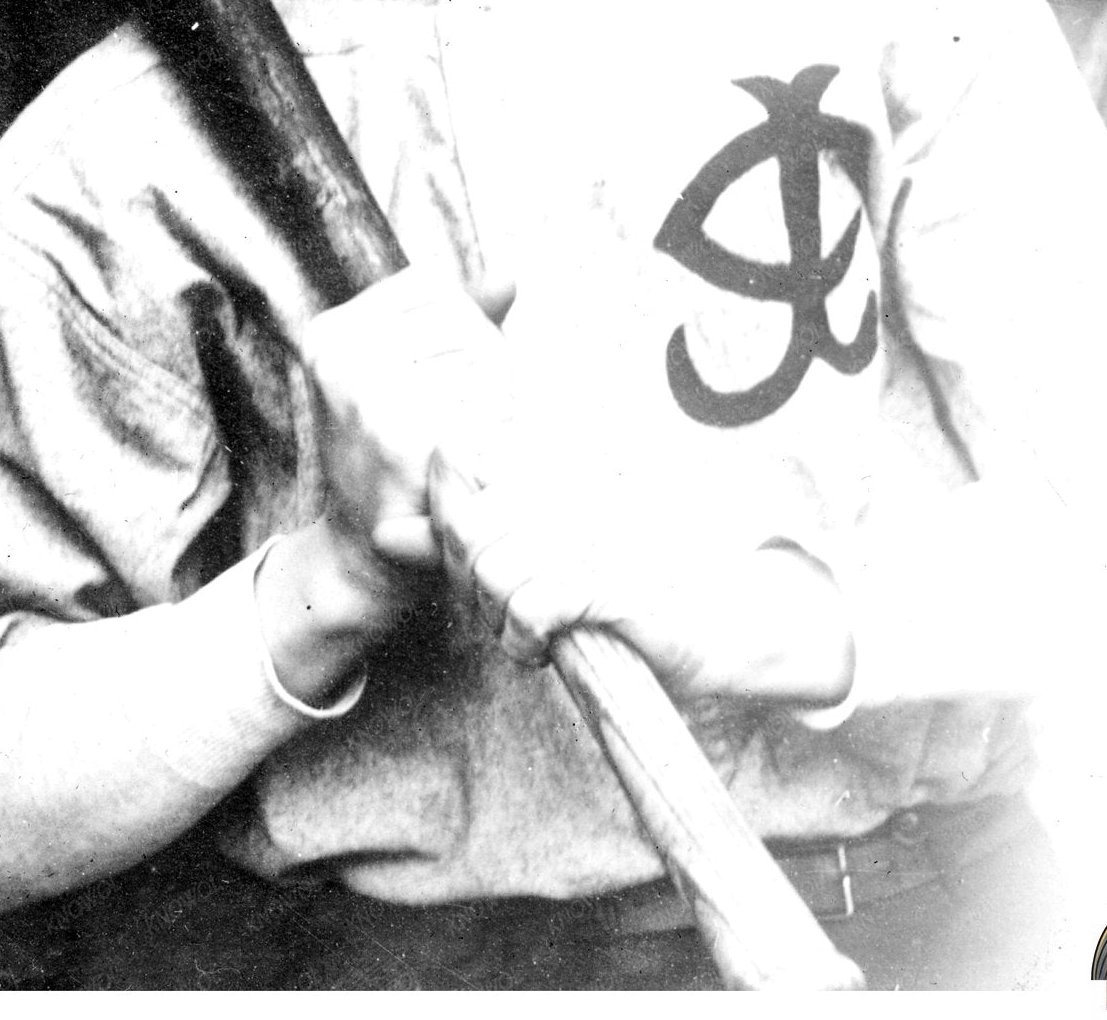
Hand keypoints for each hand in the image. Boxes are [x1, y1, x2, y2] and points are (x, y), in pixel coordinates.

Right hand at [254, 265, 514, 706]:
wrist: (369, 557)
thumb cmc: (398, 458)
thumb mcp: (407, 378)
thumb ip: (458, 321)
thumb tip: (508, 275)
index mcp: (332, 334)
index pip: (431, 286)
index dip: (461, 322)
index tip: (449, 374)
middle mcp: (342, 357)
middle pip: (461, 320)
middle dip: (487, 361)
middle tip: (471, 418)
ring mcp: (369, 396)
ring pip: (481, 356)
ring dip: (500, 395)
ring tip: (475, 438)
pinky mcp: (406, 438)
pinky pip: (489, 401)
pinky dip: (502, 428)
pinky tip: (482, 460)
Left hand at [427, 453, 856, 710]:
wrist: (721, 621)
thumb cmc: (621, 586)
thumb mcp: (537, 554)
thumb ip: (460, 540)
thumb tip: (384, 533)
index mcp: (554, 466)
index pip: (458, 459)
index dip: (445, 520)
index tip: (470, 560)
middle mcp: (572, 487)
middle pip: (467, 528)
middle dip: (468, 585)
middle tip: (502, 613)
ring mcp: (595, 532)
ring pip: (492, 571)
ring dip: (497, 621)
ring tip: (527, 633)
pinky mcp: (612, 582)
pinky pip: (532, 606)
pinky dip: (526, 641)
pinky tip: (546, 648)